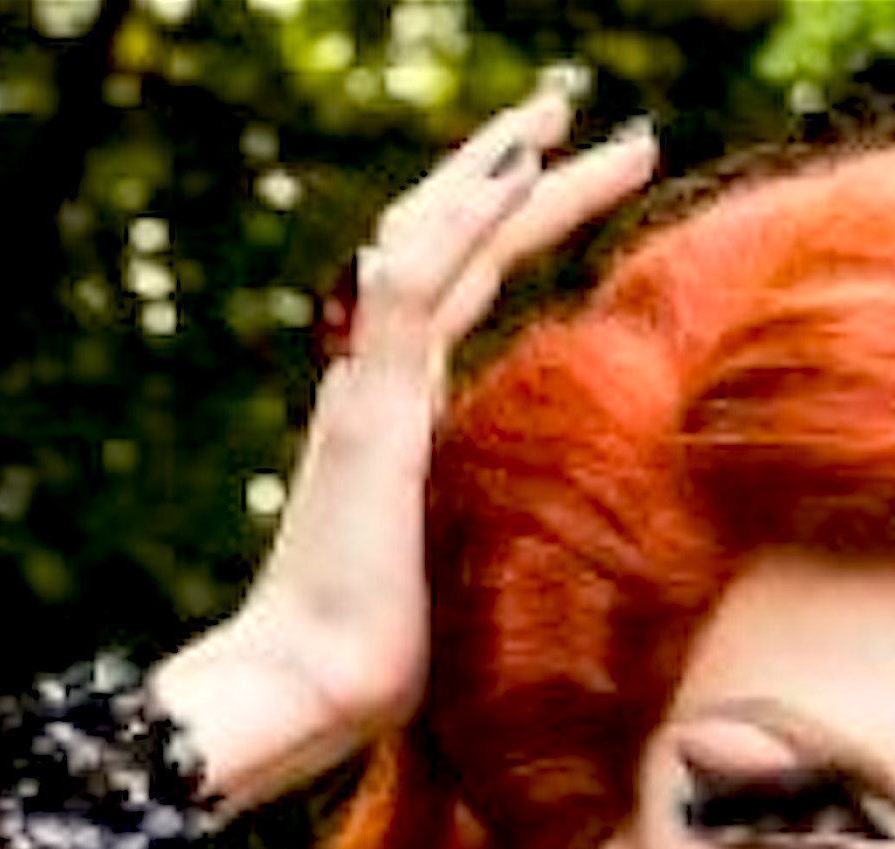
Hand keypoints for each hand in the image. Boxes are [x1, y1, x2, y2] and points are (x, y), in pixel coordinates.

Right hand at [153, 75, 662, 804]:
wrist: (311, 690)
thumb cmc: (387, 667)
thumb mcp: (467, 573)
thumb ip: (500, 532)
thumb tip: (582, 554)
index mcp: (397, 416)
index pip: (458, 290)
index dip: (513, 229)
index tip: (575, 179)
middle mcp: (376, 385)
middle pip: (445, 245)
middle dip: (514, 173)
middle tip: (577, 112)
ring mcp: (367, 389)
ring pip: (428, 240)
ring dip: (500, 169)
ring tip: (564, 112)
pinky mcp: (370, 407)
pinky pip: (415, 283)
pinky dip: (466, 218)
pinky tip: (519, 170)